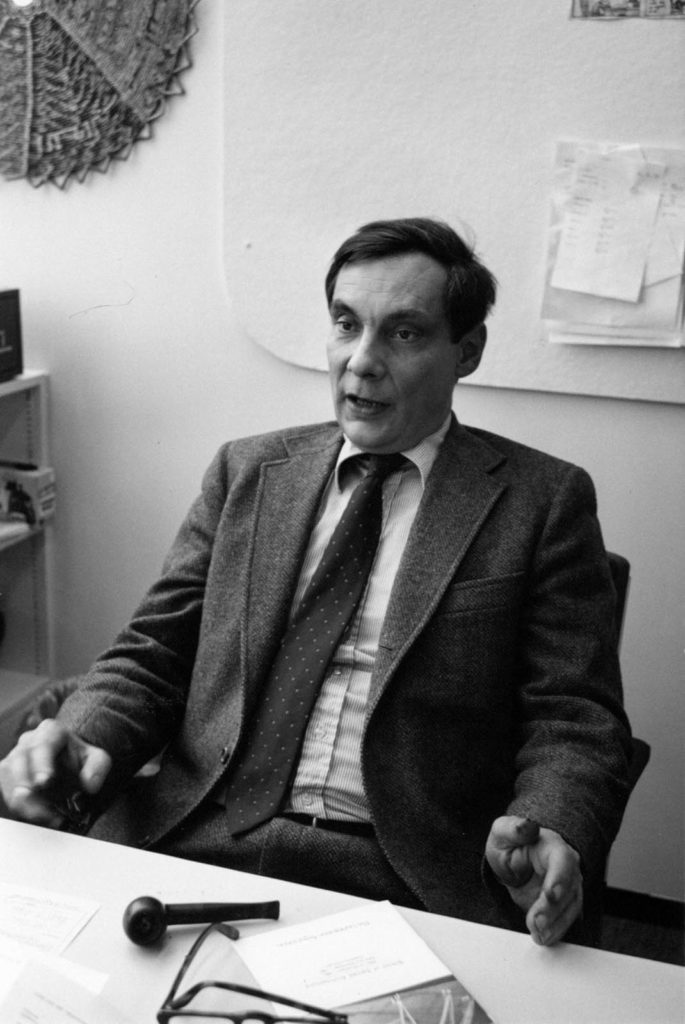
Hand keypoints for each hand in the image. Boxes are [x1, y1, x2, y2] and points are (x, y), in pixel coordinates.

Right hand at [0, 719, 110, 828]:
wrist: (70, 762)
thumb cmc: (82, 759)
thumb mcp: (98, 759)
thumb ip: (98, 768)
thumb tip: (89, 784)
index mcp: (51, 731)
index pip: (42, 745)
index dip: (41, 764)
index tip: (44, 782)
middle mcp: (28, 741)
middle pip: (18, 762)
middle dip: (28, 789)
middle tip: (43, 810)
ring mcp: (14, 757)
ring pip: (6, 777)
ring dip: (22, 802)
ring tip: (43, 818)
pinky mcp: (7, 775)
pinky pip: (5, 790)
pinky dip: (19, 807)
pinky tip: (35, 817)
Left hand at [485, 815, 582, 944]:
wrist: (514, 860)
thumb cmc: (510, 843)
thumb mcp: (503, 831)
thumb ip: (513, 828)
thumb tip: (527, 825)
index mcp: (552, 846)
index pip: (563, 860)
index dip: (560, 878)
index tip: (550, 894)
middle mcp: (566, 866)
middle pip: (568, 888)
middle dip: (553, 909)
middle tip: (536, 923)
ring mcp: (568, 886)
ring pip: (570, 907)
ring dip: (556, 924)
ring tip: (538, 935)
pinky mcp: (564, 904)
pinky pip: (566, 919)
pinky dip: (556, 931)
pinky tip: (544, 938)